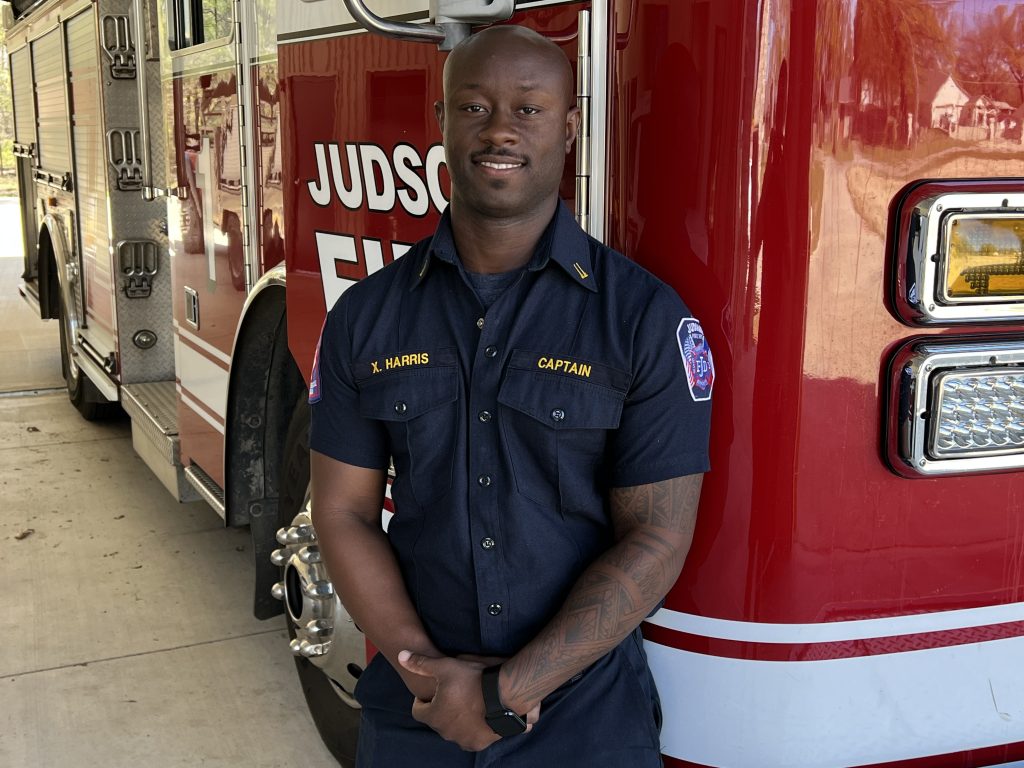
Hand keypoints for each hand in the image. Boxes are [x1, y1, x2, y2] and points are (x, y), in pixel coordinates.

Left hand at [397, 651, 538, 750]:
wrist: (505, 696)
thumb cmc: (473, 680)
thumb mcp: (445, 667)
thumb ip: (421, 663)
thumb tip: (401, 655)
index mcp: (434, 716)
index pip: (418, 710)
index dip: (423, 699)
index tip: (433, 690)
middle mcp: (446, 732)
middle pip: (437, 720)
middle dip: (441, 708)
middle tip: (452, 693)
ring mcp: (463, 740)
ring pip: (453, 729)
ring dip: (456, 719)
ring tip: (467, 702)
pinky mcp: (480, 743)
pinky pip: (471, 737)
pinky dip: (472, 727)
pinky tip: (480, 713)